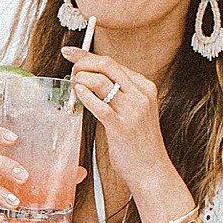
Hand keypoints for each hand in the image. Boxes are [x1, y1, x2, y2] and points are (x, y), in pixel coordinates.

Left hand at [62, 47, 170, 195]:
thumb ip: (118, 94)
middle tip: (70, 71)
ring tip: (73, 86)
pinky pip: (100, 105)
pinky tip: (77, 94)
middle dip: (82, 63)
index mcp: (145, 87)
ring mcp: (133, 110)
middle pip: (107, 65)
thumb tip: (89, 79)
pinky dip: (85, 96)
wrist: (151, 170)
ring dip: (81, 79)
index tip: (70, 51)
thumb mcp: (134, 111)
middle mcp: (141, 94)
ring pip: (102, 80)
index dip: (87, 55)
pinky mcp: (122, 126)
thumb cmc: (138, 142)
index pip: (113, 62)